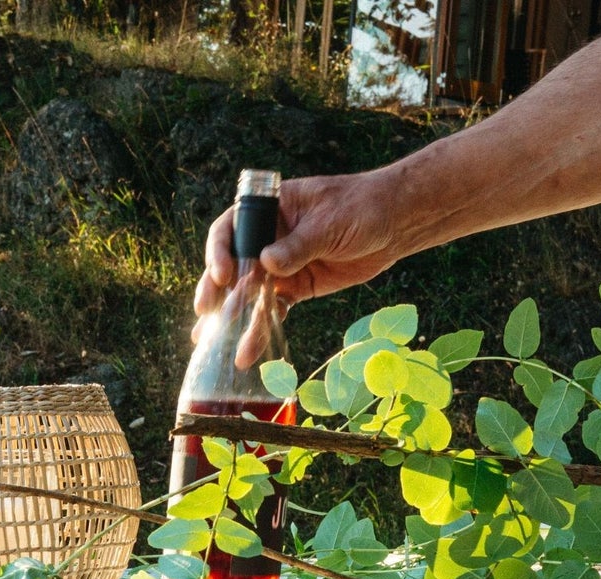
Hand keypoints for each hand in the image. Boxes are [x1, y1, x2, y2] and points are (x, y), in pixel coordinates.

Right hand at [195, 171, 412, 359]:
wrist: (395, 224)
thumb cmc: (362, 207)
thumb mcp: (329, 223)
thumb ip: (298, 246)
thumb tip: (266, 264)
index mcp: (272, 209)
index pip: (233, 227)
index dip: (220, 251)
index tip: (222, 275)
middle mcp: (270, 238)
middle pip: (234, 264)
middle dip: (217, 290)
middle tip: (204, 312)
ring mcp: (282, 265)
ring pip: (251, 293)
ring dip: (236, 319)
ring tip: (216, 343)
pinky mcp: (297, 287)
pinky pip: (274, 310)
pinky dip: (262, 329)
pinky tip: (250, 350)